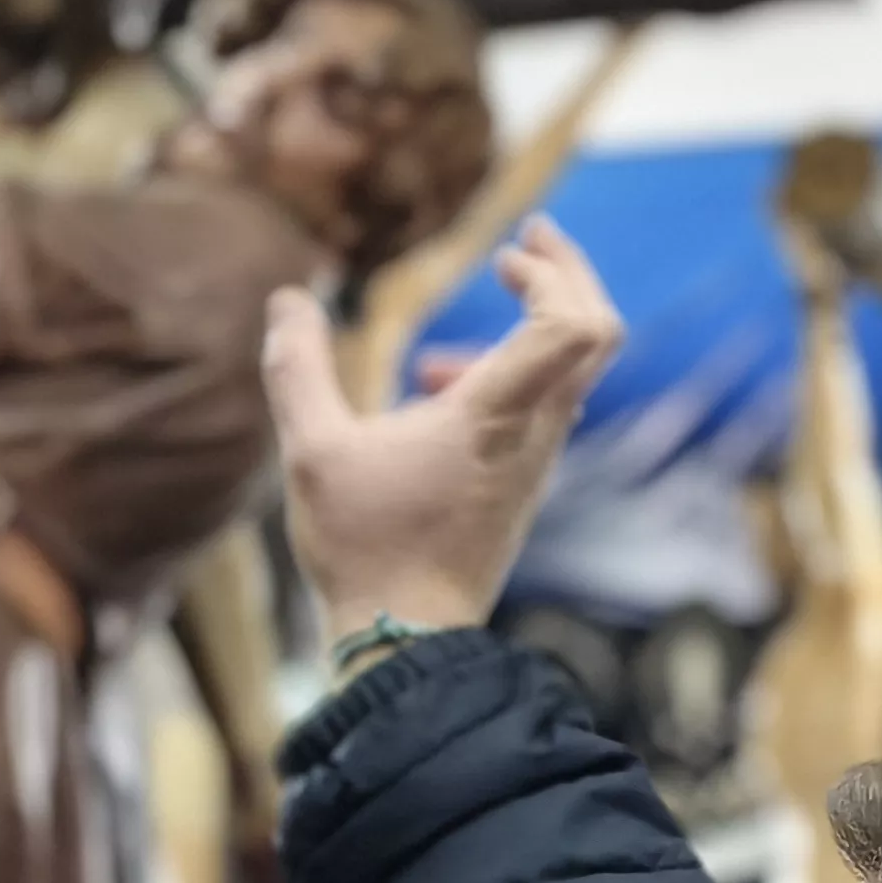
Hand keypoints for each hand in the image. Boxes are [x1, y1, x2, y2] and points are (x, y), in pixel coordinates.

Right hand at [263, 215, 620, 641]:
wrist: (406, 641)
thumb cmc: (363, 548)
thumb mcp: (311, 450)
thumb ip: (297, 367)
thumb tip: (287, 298)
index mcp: (494, 416)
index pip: (572, 325)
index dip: (553, 272)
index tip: (506, 252)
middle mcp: (532, 435)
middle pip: (594, 333)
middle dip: (564, 276)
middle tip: (525, 242)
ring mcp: (535, 464)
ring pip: (568, 375)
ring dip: (524, 334)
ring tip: (431, 361)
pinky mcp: (524, 488)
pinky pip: (539, 411)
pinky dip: (504, 381)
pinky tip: (433, 404)